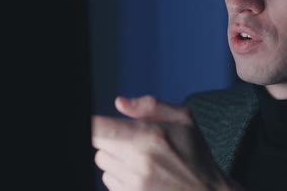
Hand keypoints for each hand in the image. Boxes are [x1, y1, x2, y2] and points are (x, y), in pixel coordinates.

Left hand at [92, 96, 240, 190]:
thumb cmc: (196, 155)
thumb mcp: (184, 119)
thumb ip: (150, 105)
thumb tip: (119, 103)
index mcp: (149, 137)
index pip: (101, 129)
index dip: (91, 125)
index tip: (90, 122)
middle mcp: (138, 162)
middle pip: (99, 145)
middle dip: (111, 140)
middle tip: (133, 141)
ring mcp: (133, 184)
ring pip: (102, 163)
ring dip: (115, 158)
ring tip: (140, 159)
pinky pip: (108, 181)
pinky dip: (119, 176)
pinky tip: (140, 174)